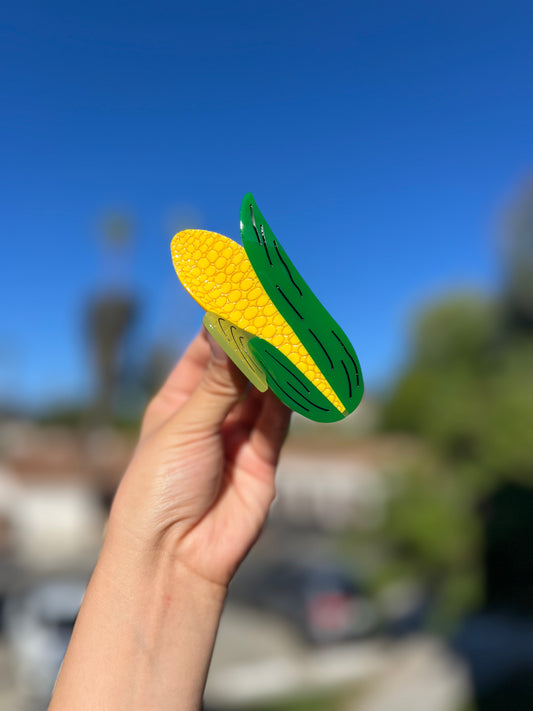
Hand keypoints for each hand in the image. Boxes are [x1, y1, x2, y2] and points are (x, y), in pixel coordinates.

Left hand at [109, 328, 291, 589]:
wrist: (174, 558)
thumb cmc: (158, 489)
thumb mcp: (184, 428)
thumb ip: (218, 383)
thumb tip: (232, 330)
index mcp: (177, 402)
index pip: (204, 352)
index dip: (223, 325)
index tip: (243, 297)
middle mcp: (209, 415)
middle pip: (239, 368)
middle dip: (256, 342)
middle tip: (276, 311)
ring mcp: (238, 436)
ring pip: (264, 391)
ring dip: (276, 366)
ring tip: (289, 335)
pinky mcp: (263, 458)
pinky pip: (279, 420)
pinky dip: (289, 396)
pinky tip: (294, 371)